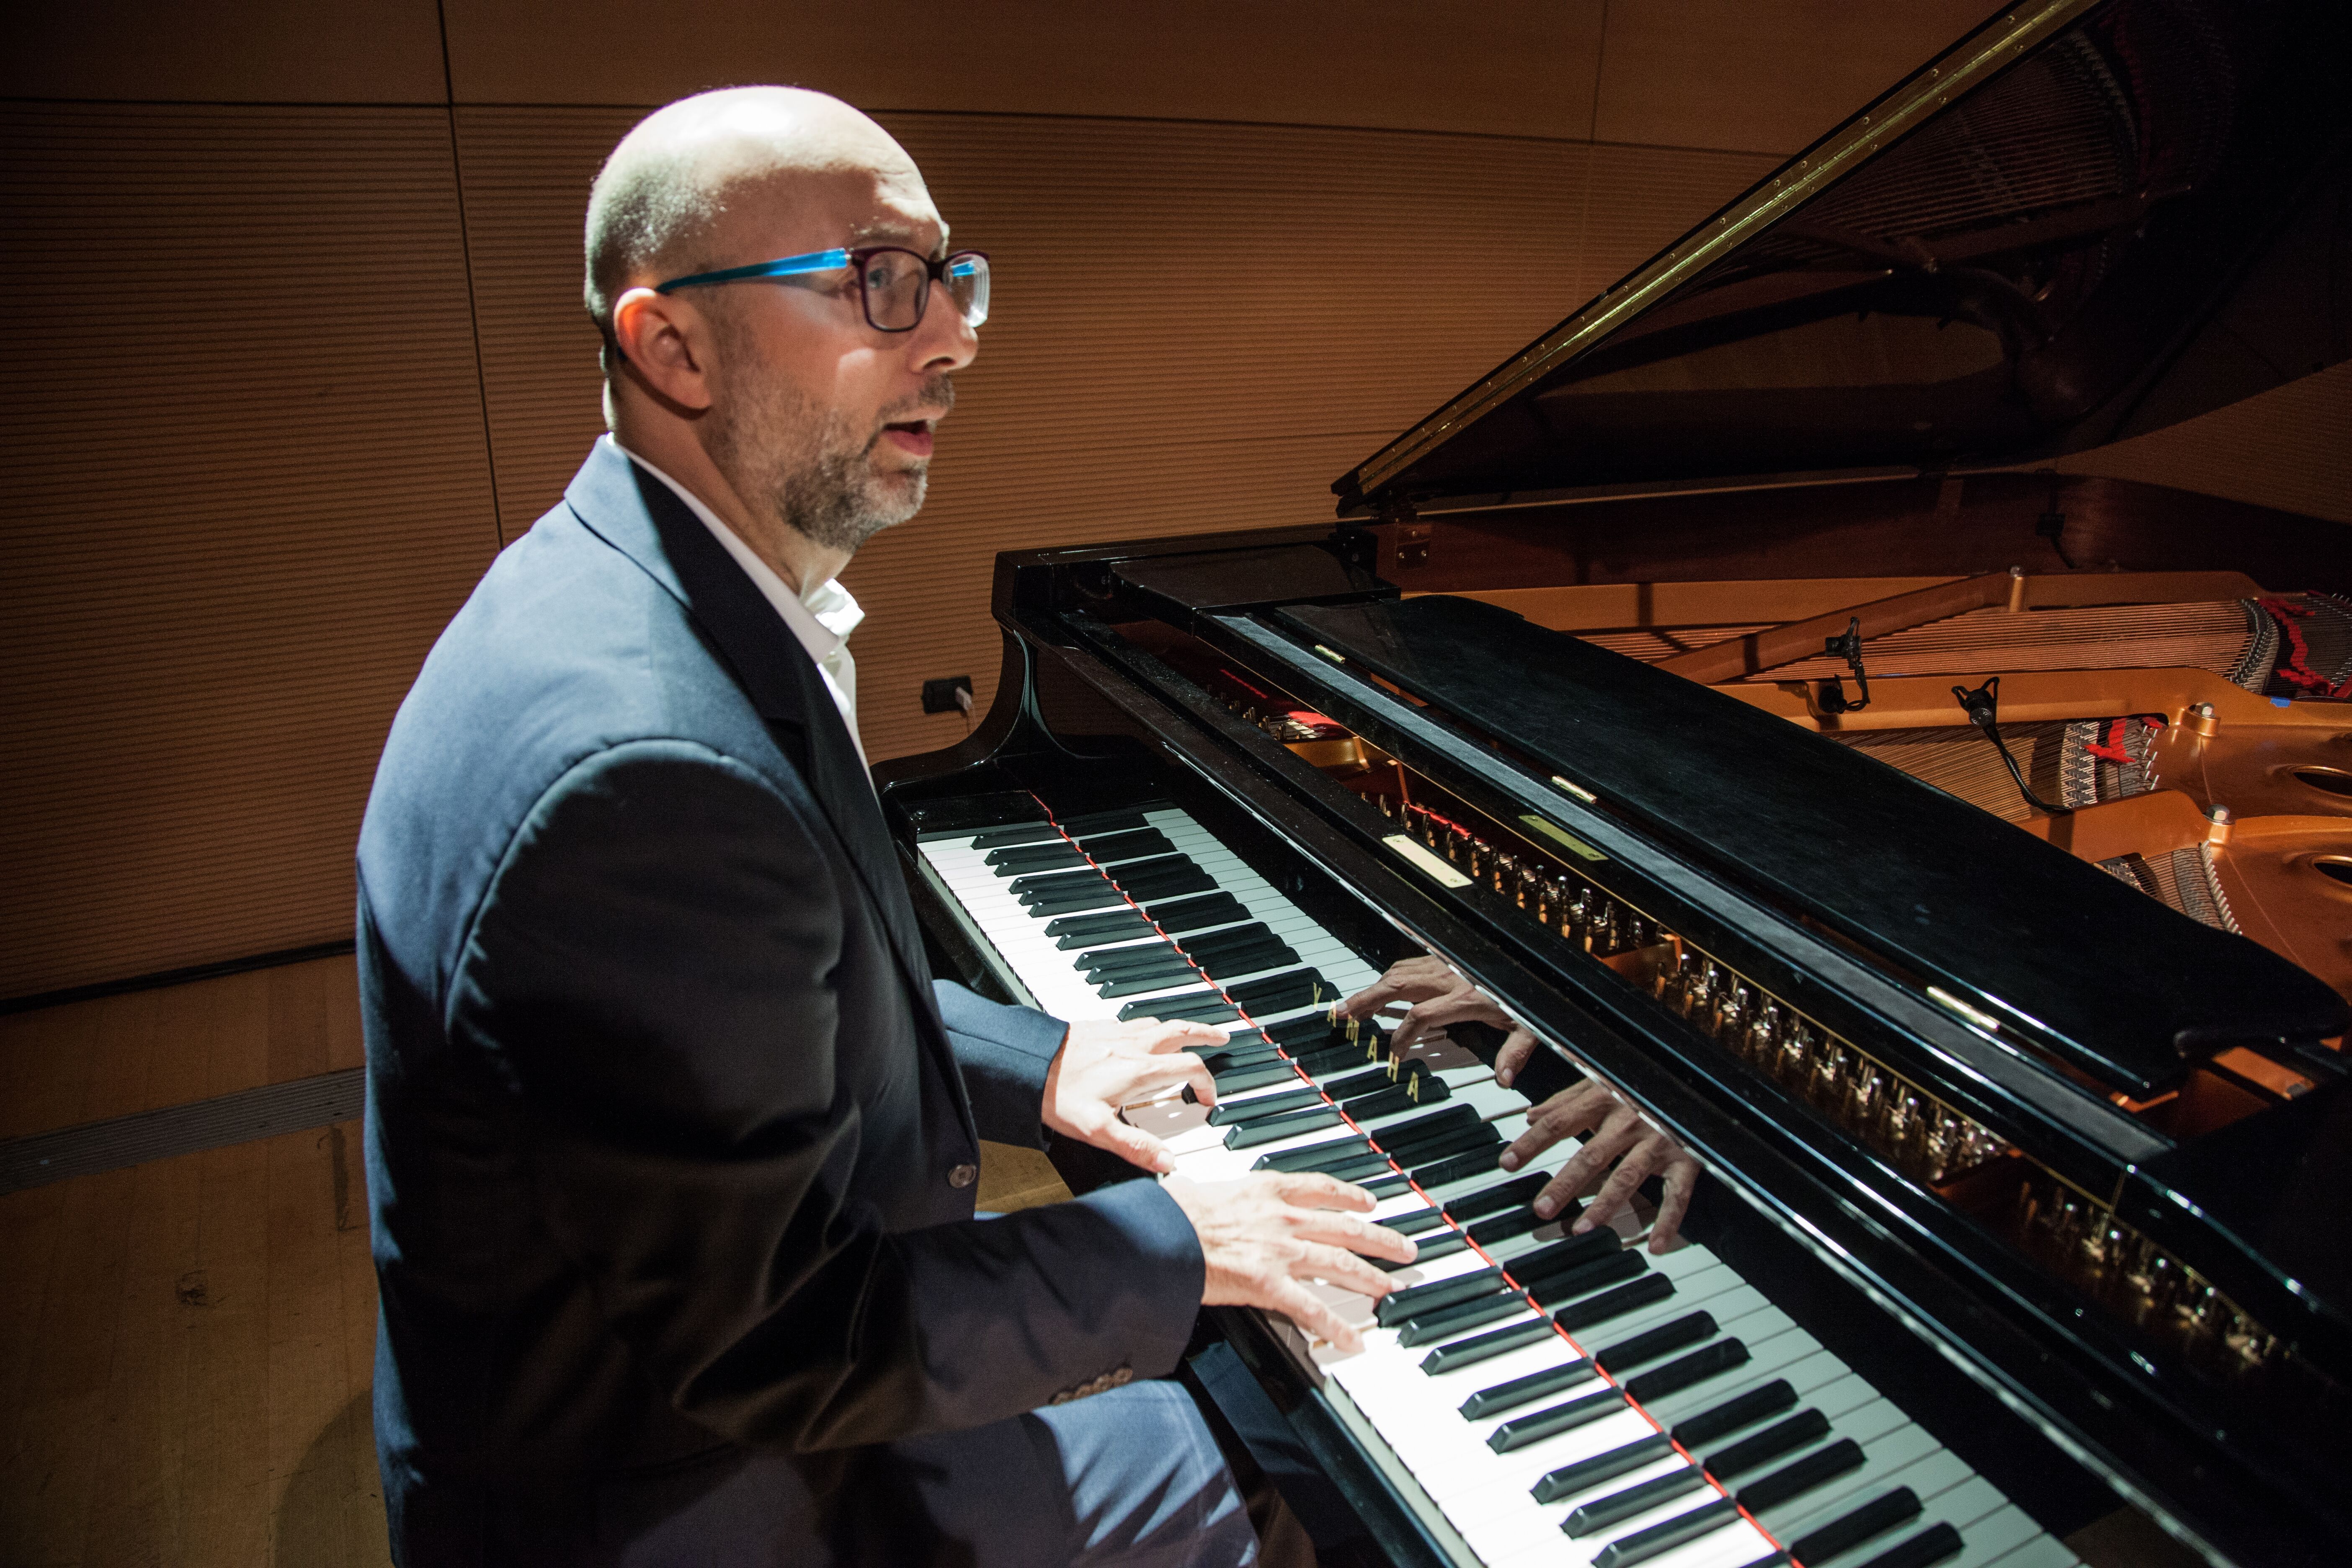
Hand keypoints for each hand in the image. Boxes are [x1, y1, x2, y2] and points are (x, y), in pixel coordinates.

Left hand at [1043, 1017, 1225, 1173]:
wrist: (1024, 1063)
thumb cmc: (1057, 1095)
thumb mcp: (1097, 1130)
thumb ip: (1135, 1146)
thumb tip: (1167, 1162)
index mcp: (1139, 1070)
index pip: (1189, 1069)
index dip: (1207, 1083)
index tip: (1207, 1099)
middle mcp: (1132, 1046)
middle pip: (1181, 1032)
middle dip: (1205, 1035)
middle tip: (1220, 1038)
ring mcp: (1115, 1032)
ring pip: (1159, 1023)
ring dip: (1180, 1027)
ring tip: (1189, 1033)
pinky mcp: (1098, 1026)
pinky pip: (1134, 1021)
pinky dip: (1150, 1025)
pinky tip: (1141, 1033)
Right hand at [1164, 1172, 1417, 1352]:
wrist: (1162, 1234)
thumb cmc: (1175, 1213)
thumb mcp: (1212, 1191)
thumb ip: (1233, 1200)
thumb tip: (1224, 1199)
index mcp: (1268, 1189)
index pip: (1322, 1189)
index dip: (1351, 1196)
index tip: (1369, 1202)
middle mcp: (1283, 1218)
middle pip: (1345, 1228)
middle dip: (1380, 1239)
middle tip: (1404, 1248)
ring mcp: (1280, 1251)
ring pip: (1340, 1263)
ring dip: (1370, 1277)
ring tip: (1391, 1287)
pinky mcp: (1270, 1284)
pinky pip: (1312, 1309)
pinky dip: (1337, 1326)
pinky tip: (1354, 1340)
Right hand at [1340, 957, 1543, 1088]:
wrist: (1533, 965)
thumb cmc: (1528, 996)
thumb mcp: (1529, 1028)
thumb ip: (1514, 1053)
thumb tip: (1505, 1079)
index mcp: (1466, 996)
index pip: (1420, 1016)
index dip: (1402, 1037)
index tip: (1393, 1054)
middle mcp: (1449, 977)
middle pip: (1396, 986)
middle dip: (1365, 1000)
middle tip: (1341, 1015)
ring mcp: (1444, 965)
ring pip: (1398, 972)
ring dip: (1373, 988)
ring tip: (1353, 1005)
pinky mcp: (1444, 959)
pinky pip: (1408, 965)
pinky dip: (1389, 977)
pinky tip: (1380, 989)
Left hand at [1499, 1079, 1698, 1250]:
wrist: (1694, 1079)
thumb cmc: (1641, 1081)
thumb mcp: (1601, 1082)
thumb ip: (1566, 1100)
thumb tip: (1532, 1116)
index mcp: (1604, 1099)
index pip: (1559, 1123)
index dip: (1531, 1144)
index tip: (1506, 1163)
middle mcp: (1629, 1120)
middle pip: (1590, 1155)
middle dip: (1564, 1183)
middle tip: (1541, 1208)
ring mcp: (1658, 1140)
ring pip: (1628, 1177)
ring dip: (1605, 1205)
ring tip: (1581, 1228)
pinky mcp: (1687, 1159)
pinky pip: (1677, 1194)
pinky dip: (1669, 1221)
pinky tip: (1657, 1245)